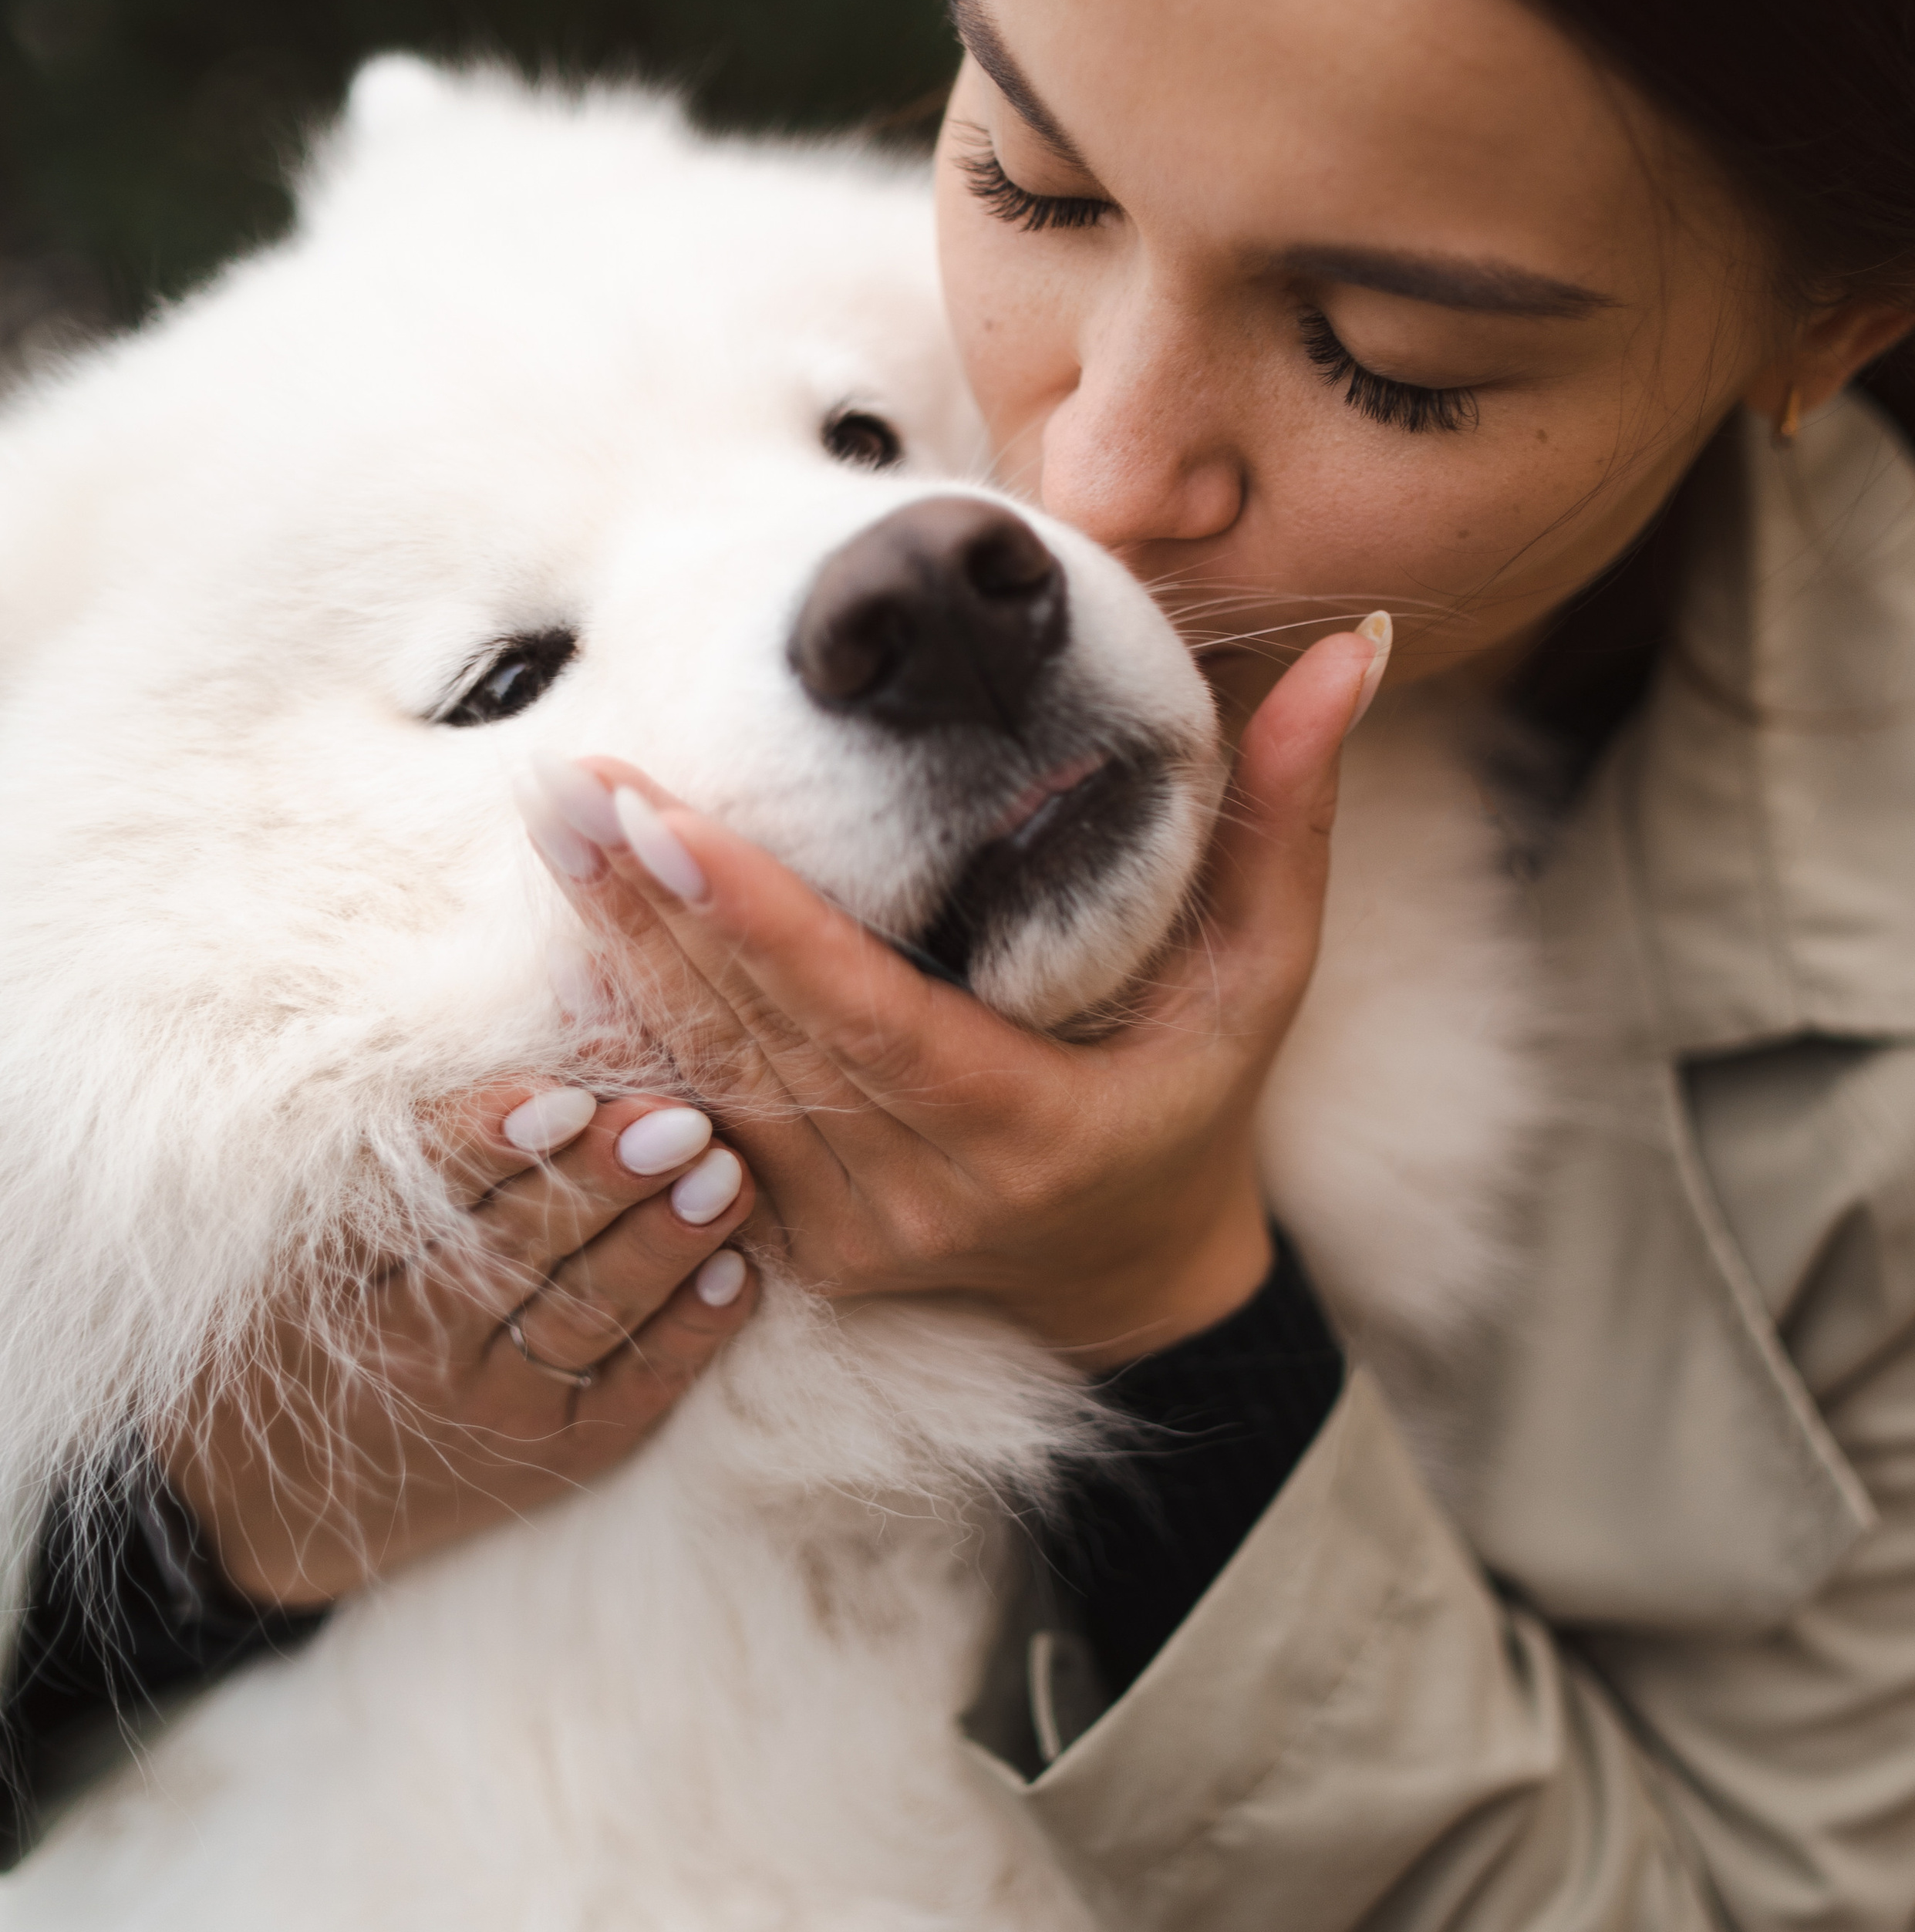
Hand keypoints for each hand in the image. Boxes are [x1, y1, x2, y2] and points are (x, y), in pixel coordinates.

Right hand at [163, 1086, 757, 1607]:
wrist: (277, 1497)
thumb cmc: (310, 1315)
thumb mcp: (321, 1230)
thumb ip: (418, 1144)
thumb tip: (551, 1049)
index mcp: (345, 1273)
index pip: (423, 1197)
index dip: (494, 1146)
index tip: (564, 1096)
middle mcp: (413, 1348)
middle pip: (519, 1253)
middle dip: (605, 1184)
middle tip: (680, 1122)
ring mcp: (491, 1410)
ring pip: (585, 1317)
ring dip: (663, 1246)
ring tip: (725, 1178)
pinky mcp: (557, 1454)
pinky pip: (631, 1393)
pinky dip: (687, 1335)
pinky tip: (733, 1274)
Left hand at [521, 622, 1382, 1365]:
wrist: (1139, 1276)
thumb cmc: (1203, 1099)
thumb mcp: (1262, 971)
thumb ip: (1282, 818)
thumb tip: (1343, 655)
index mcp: (1029, 1133)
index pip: (866, 1019)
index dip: (758, 923)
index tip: (664, 818)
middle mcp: (920, 1198)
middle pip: (759, 1043)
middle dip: (650, 911)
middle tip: (567, 781)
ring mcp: (848, 1231)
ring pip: (711, 1086)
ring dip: (621, 959)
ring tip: (555, 829)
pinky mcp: (800, 1242)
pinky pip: (703, 1127)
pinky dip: (636, 1029)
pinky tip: (578, 934)